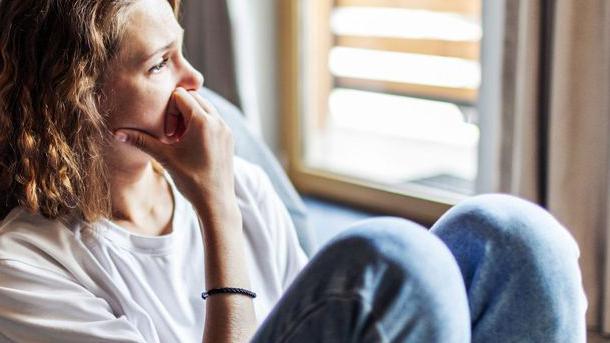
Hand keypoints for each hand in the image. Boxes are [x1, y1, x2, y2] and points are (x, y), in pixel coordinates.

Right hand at [114, 88, 239, 224]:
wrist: (216, 202)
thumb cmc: (190, 180)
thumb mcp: (164, 158)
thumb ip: (141, 141)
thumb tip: (116, 133)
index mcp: (203, 121)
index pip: (180, 95)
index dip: (168, 109)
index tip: (167, 133)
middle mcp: (218, 121)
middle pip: (194, 98)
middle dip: (179, 111)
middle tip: (172, 135)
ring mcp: (226, 129)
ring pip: (205, 108)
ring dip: (190, 117)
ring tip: (181, 140)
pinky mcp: (229, 137)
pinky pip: (214, 120)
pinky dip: (201, 125)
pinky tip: (192, 146)